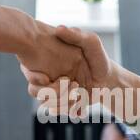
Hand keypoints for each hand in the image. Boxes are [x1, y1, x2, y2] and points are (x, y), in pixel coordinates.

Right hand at [22, 26, 139, 123]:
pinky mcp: (61, 102)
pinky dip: (69, 110)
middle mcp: (48, 76)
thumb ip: (76, 36)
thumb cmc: (99, 59)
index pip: (30, 69)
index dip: (34, 77)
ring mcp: (54, 90)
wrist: (109, 81)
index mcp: (49, 61)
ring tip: (81, 95)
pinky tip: (82, 107)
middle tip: (75, 84)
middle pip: (36, 90)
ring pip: (46, 103)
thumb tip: (59, 29)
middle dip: (56, 92)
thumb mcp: (91, 42)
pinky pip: (55, 111)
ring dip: (64, 102)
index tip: (47, 78)